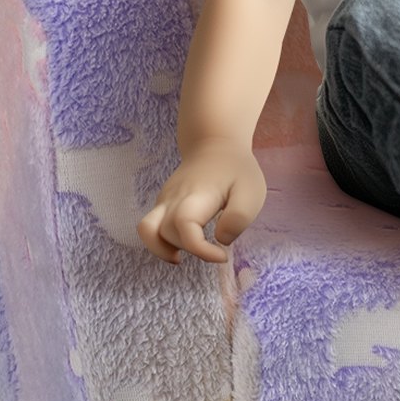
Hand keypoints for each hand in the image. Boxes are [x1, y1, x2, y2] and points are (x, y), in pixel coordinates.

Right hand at [137, 141, 265, 264]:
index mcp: (197, 195)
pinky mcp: (162, 203)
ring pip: (148, 230)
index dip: (200, 249)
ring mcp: (164, 200)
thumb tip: (220, 240)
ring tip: (183, 256)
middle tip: (214, 251)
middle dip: (187, 249)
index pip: (184, 226)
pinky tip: (181, 245)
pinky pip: (150, 226)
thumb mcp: (251, 192)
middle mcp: (173, 198)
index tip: (222, 256)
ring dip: (162, 249)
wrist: (215, 144)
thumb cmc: (236, 171)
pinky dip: (160, 241)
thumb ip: (239, 218)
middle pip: (165, 232)